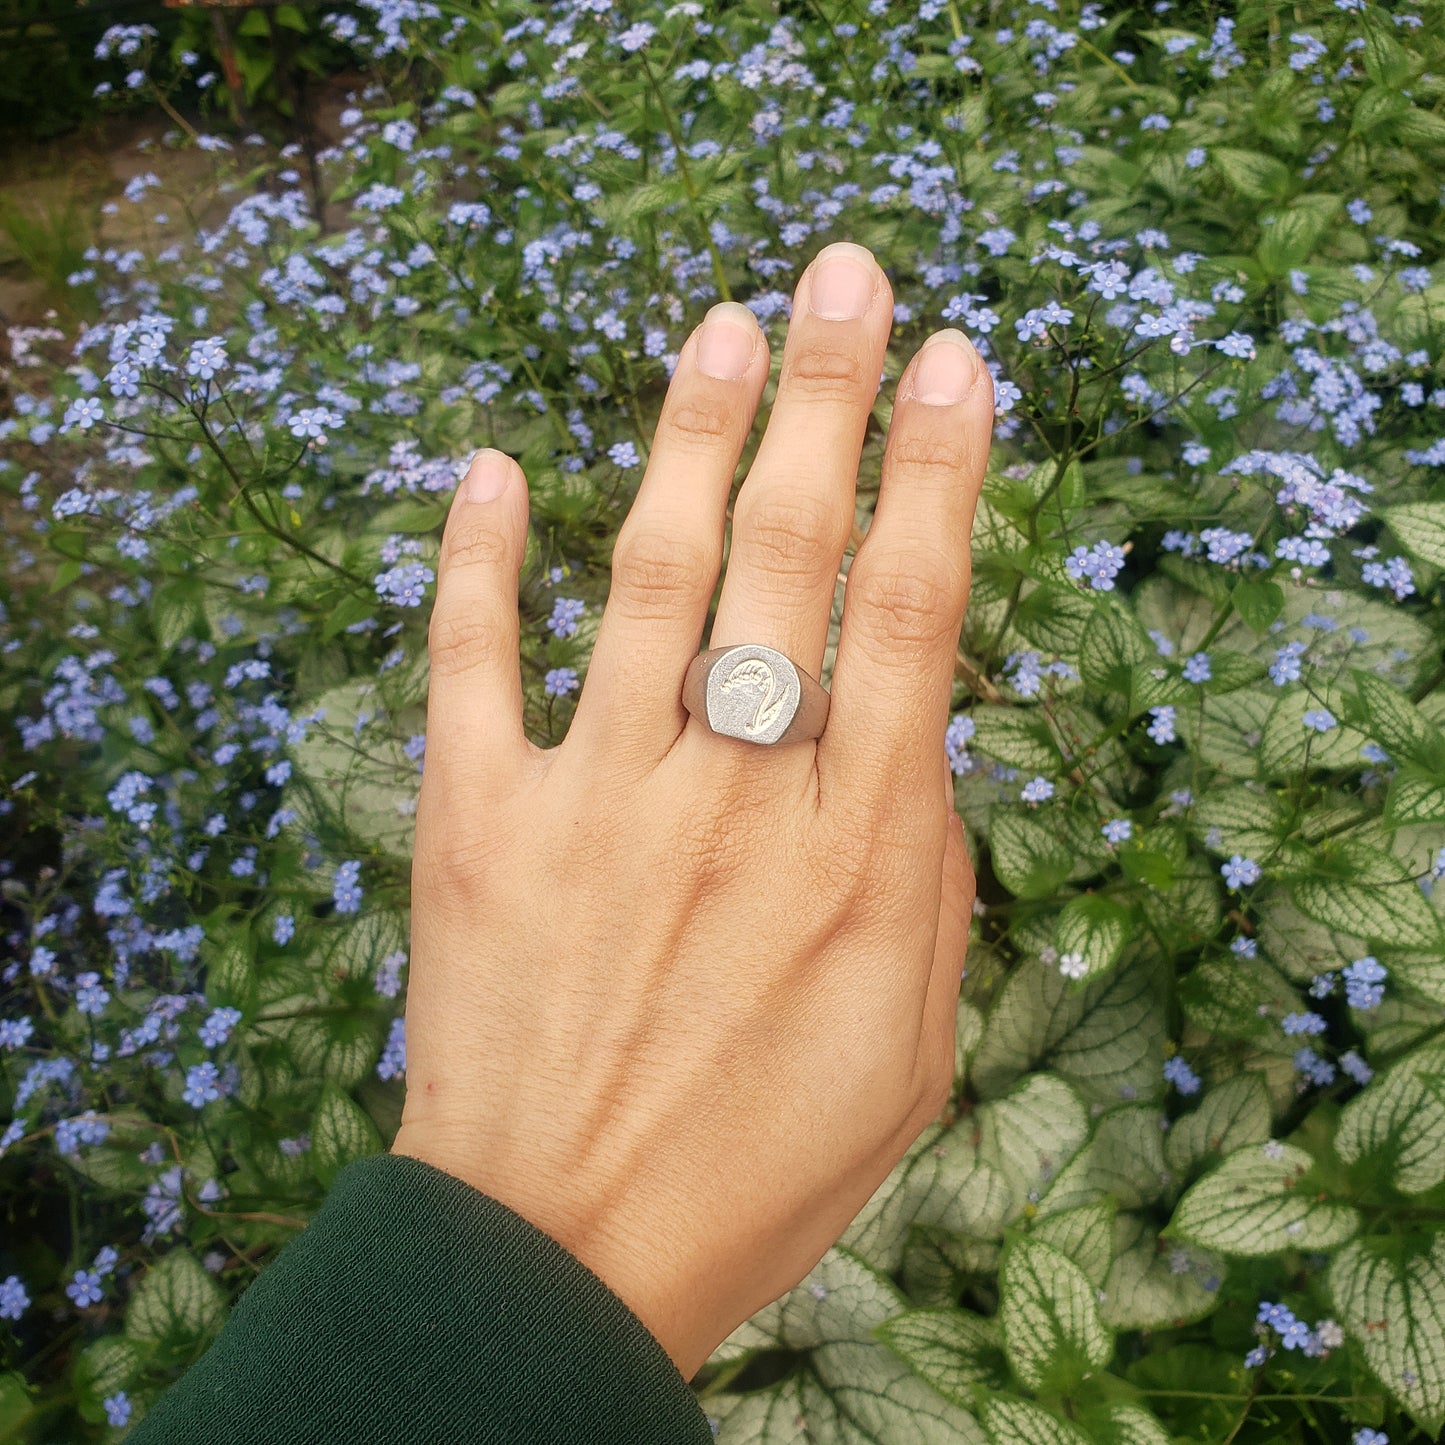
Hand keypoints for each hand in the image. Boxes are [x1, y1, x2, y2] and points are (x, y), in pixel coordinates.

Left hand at [392, 241, 993, 1379]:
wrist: (560, 1253)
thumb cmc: (759, 1164)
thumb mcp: (912, 1046)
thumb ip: (925, 881)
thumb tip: (912, 743)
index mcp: (852, 851)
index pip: (908, 616)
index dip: (935, 474)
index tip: (950, 361)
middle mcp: (731, 797)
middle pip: (787, 559)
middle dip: (823, 401)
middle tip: (839, 275)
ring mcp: (596, 800)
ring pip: (647, 578)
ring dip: (685, 440)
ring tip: (718, 328)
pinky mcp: (477, 826)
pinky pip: (470, 666)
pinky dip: (472, 564)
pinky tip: (483, 468)